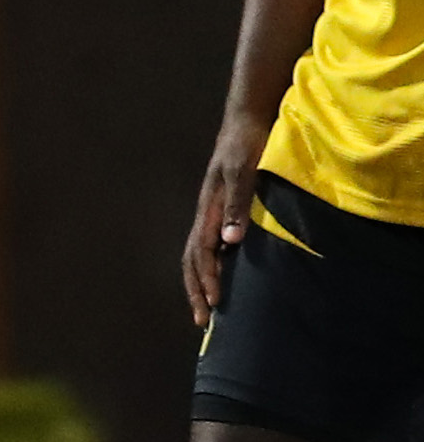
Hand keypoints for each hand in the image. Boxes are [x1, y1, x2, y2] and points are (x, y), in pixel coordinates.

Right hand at [184, 109, 273, 325]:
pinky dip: (210, 266)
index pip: (201, 251)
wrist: (248, 121)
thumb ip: (235, 204)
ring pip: (198, 254)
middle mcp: (206, 213)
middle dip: (196, 289)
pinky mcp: (222, 209)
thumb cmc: (247, 144)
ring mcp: (212, 212)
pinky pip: (210, 245)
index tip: (213, 302)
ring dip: (200, 281)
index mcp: (208, 207)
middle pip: (193, 258)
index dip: (206, 278)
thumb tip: (228, 241)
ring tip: (206, 306)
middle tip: (202, 320)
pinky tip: (221, 276)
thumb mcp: (243, 171)